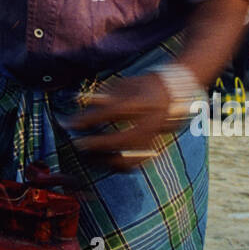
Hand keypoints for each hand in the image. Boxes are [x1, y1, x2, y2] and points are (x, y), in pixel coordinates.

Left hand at [60, 73, 177, 171]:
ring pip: (131, 157)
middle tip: (78, 143)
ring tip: (89, 156)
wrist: (176, 91)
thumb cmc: (146, 84)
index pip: (111, 113)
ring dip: (107, 160)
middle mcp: (151, 121)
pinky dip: (120, 166)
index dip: (89, 119)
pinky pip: (137, 163)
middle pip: (121, 140)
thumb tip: (81, 102)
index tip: (71, 123)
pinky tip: (105, 162)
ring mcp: (155, 137)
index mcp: (142, 102)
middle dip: (97, 144)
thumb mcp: (125, 83)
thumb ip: (104, 95)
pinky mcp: (156, 146)